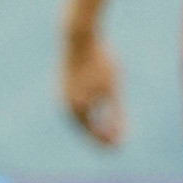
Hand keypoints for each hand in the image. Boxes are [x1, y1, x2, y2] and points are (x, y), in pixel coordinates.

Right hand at [61, 28, 126, 147]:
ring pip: (80, 115)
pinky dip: (89, 109)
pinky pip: (77, 103)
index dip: (108, 141)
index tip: (120, 147)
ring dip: (94, 123)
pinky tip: (101, 106)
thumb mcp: (113, 89)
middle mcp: (65, 105)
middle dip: (101, 134)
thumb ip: (117, 113)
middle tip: (116, 142)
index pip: (93, 133)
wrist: (79, 35)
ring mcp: (62, 94)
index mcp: (77, 109)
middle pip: (85, 126)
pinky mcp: (63, 84)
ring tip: (110, 127)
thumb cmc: (99, 61)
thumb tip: (121, 135)